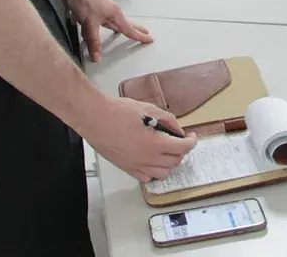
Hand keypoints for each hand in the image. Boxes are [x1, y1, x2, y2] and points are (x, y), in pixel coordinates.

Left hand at [64, 0, 152, 62]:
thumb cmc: (84, 2)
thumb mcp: (89, 24)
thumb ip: (93, 42)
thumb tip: (97, 58)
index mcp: (115, 15)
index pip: (129, 29)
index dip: (139, 36)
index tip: (150, 39)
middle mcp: (113, 11)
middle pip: (127, 23)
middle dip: (136, 29)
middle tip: (146, 33)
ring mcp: (105, 7)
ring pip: (117, 21)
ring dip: (124, 26)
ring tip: (128, 30)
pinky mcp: (97, 6)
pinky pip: (108, 18)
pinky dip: (113, 23)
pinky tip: (107, 24)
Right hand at [81, 97, 197, 182]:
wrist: (95, 118)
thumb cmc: (117, 112)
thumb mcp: (149, 110)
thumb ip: (168, 120)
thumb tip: (178, 129)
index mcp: (155, 143)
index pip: (183, 148)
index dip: (191, 142)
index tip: (191, 137)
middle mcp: (147, 158)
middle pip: (175, 161)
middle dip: (181, 150)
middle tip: (178, 141)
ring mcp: (137, 165)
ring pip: (163, 173)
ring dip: (169, 163)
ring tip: (167, 151)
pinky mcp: (127, 168)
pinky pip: (147, 177)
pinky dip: (154, 171)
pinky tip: (153, 160)